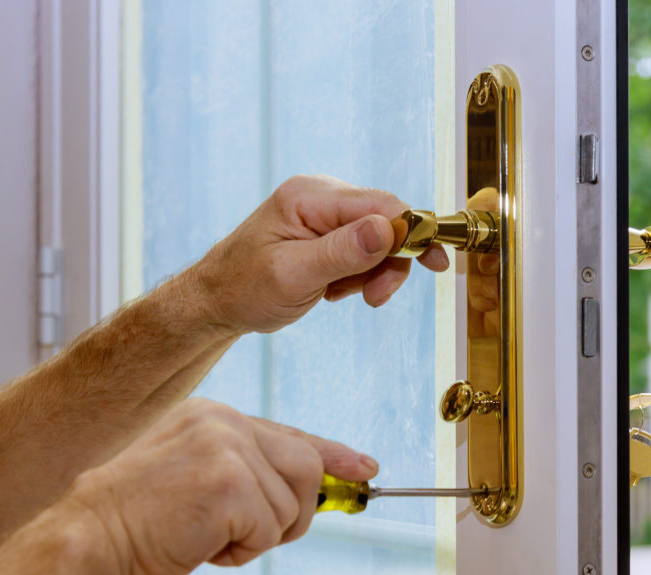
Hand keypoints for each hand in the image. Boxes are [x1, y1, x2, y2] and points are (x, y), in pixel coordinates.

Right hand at [67, 398, 377, 574]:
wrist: (86, 537)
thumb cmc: (136, 519)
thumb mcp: (194, 479)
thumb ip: (246, 474)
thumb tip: (311, 491)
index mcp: (214, 417)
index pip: (290, 433)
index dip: (333, 454)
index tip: (365, 467)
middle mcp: (225, 422)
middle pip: (306, 467)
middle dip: (294, 512)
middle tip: (251, 534)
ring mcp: (227, 447)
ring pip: (292, 503)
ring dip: (260, 535)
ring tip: (210, 536)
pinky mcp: (229, 482)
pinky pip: (269, 528)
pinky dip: (242, 551)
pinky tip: (202, 545)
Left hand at [188, 174, 448, 333]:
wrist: (216, 302)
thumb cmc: (244, 289)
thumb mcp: (293, 276)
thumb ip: (342, 252)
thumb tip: (389, 228)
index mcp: (309, 197)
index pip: (381, 203)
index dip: (413, 232)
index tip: (434, 264)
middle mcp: (320, 196)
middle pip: (386, 219)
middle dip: (389, 261)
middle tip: (375, 297)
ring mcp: (324, 212)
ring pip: (378, 238)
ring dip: (371, 272)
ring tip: (339, 294)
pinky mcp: (326, 230)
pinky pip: (363, 248)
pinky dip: (358, 273)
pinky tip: (333, 288)